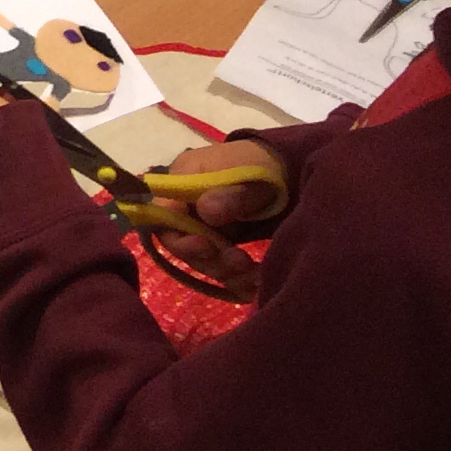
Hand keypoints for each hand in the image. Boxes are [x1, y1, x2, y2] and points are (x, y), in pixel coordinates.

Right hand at [147, 137, 289, 291]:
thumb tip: (205, 212)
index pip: (162, 216)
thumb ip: (231, 195)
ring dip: (226, 272)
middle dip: (210, 260)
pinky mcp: (219, 240)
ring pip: (201, 259)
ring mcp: (202, 224)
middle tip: (241, 262)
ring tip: (254, 274)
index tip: (208, 247)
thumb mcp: (254, 178)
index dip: (180, 237)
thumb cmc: (266, 168)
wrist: (288, 169)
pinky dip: (235, 279)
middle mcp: (186, 205)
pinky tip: (255, 282)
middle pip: (181, 243)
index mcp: (184, 180)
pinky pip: (218, 266)